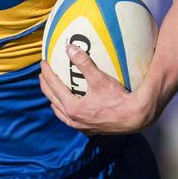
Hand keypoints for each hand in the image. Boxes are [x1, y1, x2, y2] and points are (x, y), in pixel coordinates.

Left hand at [38, 45, 158, 135]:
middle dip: (46, 86)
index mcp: (72, 108)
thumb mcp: (100, 79)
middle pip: (52, 100)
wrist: (135, 117)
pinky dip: (65, 110)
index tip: (43, 63)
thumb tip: (69, 48)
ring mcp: (81, 127)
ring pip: (60, 112)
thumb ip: (84, 63)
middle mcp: (73, 120)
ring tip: (52, 90)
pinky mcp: (90, 130)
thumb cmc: (118, 98)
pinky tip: (69, 107)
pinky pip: (70, 120)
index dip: (46, 73)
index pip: (53, 87)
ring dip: (54, 100)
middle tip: (43, 74)